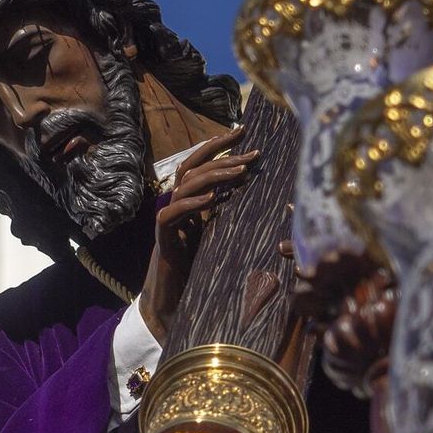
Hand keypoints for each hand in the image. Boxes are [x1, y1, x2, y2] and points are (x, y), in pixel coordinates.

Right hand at [138, 127, 257, 343]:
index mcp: (190, 200)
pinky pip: (173, 213)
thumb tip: (268, 203)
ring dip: (214, 176)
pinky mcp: (163, 237)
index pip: (201, 163)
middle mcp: (176, 204)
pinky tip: (212, 199)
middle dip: (220, 153)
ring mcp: (168, 218)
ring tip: (240, 172)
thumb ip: (233, 217)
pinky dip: (192, 204)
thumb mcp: (221, 237)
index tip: (244, 133)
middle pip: (192, 165)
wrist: (172, 299)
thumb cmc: (199, 270)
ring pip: (186, 185)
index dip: (220, 147)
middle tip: (251, 149)